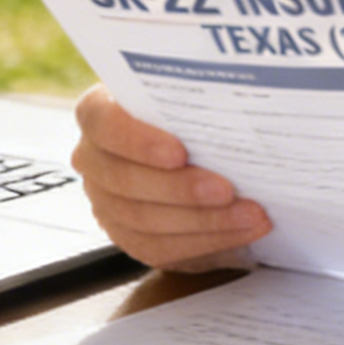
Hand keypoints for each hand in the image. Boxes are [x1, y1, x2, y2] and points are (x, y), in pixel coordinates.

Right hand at [71, 85, 270, 271]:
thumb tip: (237, 100)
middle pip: (126, 180)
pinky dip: (207, 240)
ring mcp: (106, 202)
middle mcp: (93, 159)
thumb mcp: (188, 96)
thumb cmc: (189, 112)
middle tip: (228, 190)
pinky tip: (242, 230)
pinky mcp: (128, 236)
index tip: (180, 153)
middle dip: (182, 189)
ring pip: (146, 220)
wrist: (194, 145)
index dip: (139, 141)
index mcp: (98, 114)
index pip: (104, 124)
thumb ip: (196, 97)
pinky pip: (161, 247)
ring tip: (250, 213)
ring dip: (205, 219)